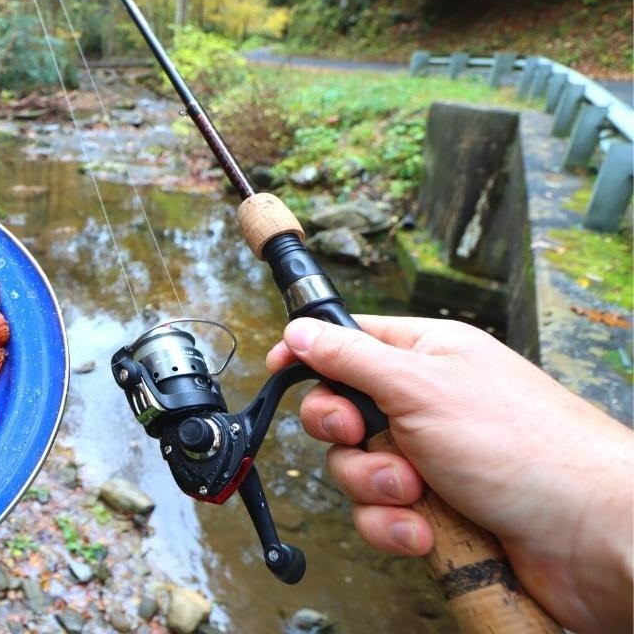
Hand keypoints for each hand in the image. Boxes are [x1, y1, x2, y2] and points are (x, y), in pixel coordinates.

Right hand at [266, 315, 632, 632]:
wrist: (588, 535)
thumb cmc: (525, 447)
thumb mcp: (422, 385)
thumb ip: (351, 357)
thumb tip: (301, 330)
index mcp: (428, 357)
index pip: (349, 343)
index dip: (309, 356)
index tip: (279, 369)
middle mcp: (427, 406)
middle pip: (341, 414)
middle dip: (347, 438)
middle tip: (366, 438)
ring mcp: (432, 461)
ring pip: (356, 473)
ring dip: (377, 490)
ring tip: (419, 494)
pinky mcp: (435, 512)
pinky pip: (380, 518)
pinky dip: (395, 528)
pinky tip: (427, 531)